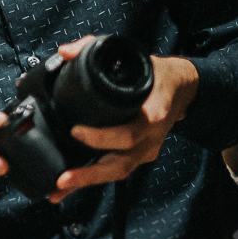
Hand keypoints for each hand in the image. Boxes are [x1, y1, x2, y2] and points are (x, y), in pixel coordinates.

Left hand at [48, 36, 198, 202]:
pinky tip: (65, 188)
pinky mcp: (137, 156)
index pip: (131, 131)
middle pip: (122, 162)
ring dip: (87, 182)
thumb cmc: (150, 72)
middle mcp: (150, 136)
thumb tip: (64, 52)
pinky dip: (90, 180)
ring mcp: (145, 150)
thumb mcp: (128, 54)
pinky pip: (115, 171)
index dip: (104, 136)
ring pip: (118, 172)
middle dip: (91, 173)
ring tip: (57, 190)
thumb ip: (92, 48)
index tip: (76, 131)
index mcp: (152, 112)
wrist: (180, 88)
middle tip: (63, 178)